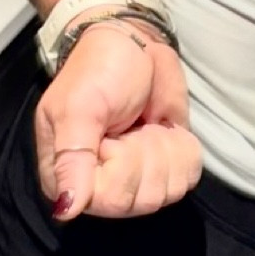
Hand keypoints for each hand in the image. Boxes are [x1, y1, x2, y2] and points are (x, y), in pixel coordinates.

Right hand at [34, 22, 200, 220]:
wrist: (134, 45)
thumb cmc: (97, 72)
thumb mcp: (78, 110)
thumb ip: (72, 159)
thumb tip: (65, 210)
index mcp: (67, 179)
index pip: (111, 201)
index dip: (124, 167)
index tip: (113, 136)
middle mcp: (101, 188)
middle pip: (144, 200)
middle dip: (147, 154)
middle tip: (130, 126)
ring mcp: (137, 178)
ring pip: (170, 191)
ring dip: (166, 150)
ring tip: (146, 125)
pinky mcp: (167, 166)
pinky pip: (189, 176)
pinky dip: (185, 149)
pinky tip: (166, 129)